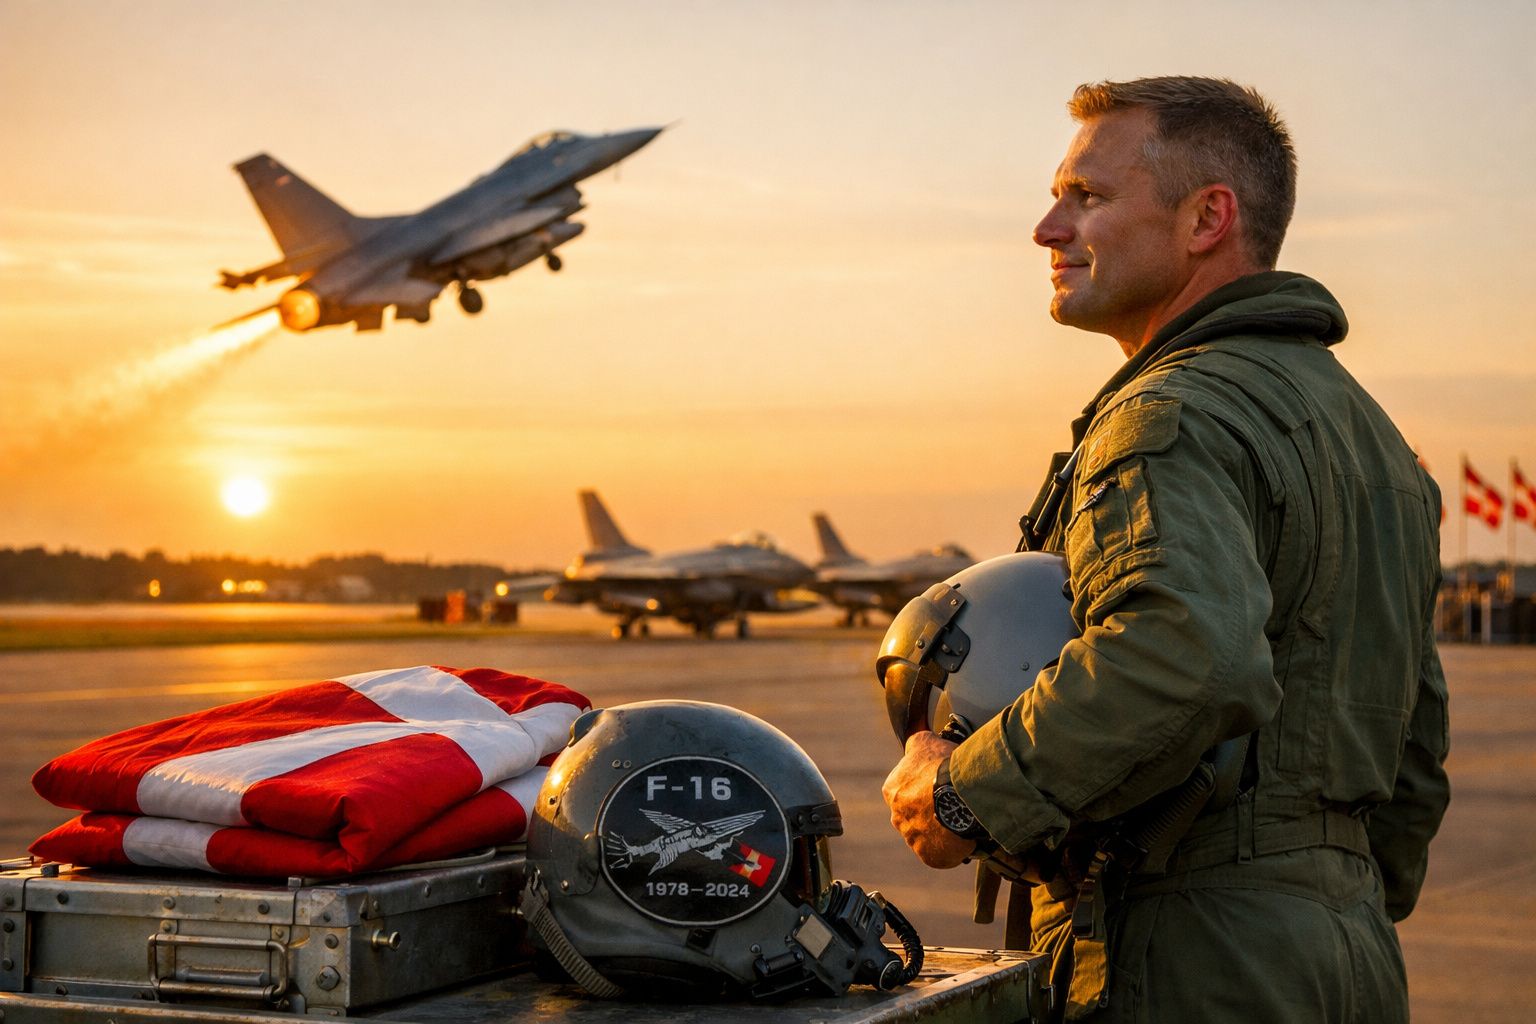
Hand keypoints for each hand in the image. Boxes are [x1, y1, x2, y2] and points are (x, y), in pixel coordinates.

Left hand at [882, 731, 976, 868]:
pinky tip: (963, 834)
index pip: (906, 790)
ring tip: (962, 819)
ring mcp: (912, 838)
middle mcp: (897, 817)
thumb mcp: (926, 741)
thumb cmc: (944, 766)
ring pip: (928, 835)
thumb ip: (916, 744)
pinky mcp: (929, 856)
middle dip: (931, 811)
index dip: (925, 787)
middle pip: (915, 815)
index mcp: (892, 790)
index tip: (941, 785)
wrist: (961, 795)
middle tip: (953, 803)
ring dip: (941, 830)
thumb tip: (915, 742)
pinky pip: (940, 853)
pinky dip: (951, 847)